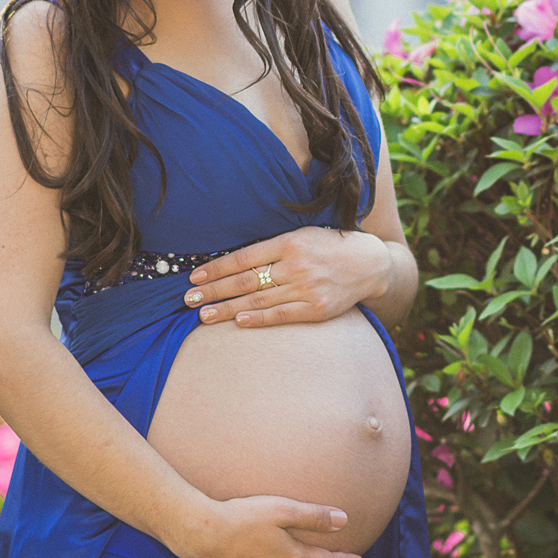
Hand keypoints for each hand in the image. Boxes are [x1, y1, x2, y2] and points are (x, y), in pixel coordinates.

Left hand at [183, 226, 389, 327]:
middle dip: (214, 290)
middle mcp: (295, 265)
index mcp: (288, 242)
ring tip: (204, 315)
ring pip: (258, 300)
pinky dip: (259, 320)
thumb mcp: (300, 236)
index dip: (217, 268)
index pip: (243, 257)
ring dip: (228, 309)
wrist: (369, 263)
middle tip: (188, 299)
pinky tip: (239, 322)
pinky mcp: (317, 309)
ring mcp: (306, 288)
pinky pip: (282, 315)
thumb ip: (271, 247)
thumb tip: (233, 261)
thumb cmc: (327, 246)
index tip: (195, 276)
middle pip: (245, 280)